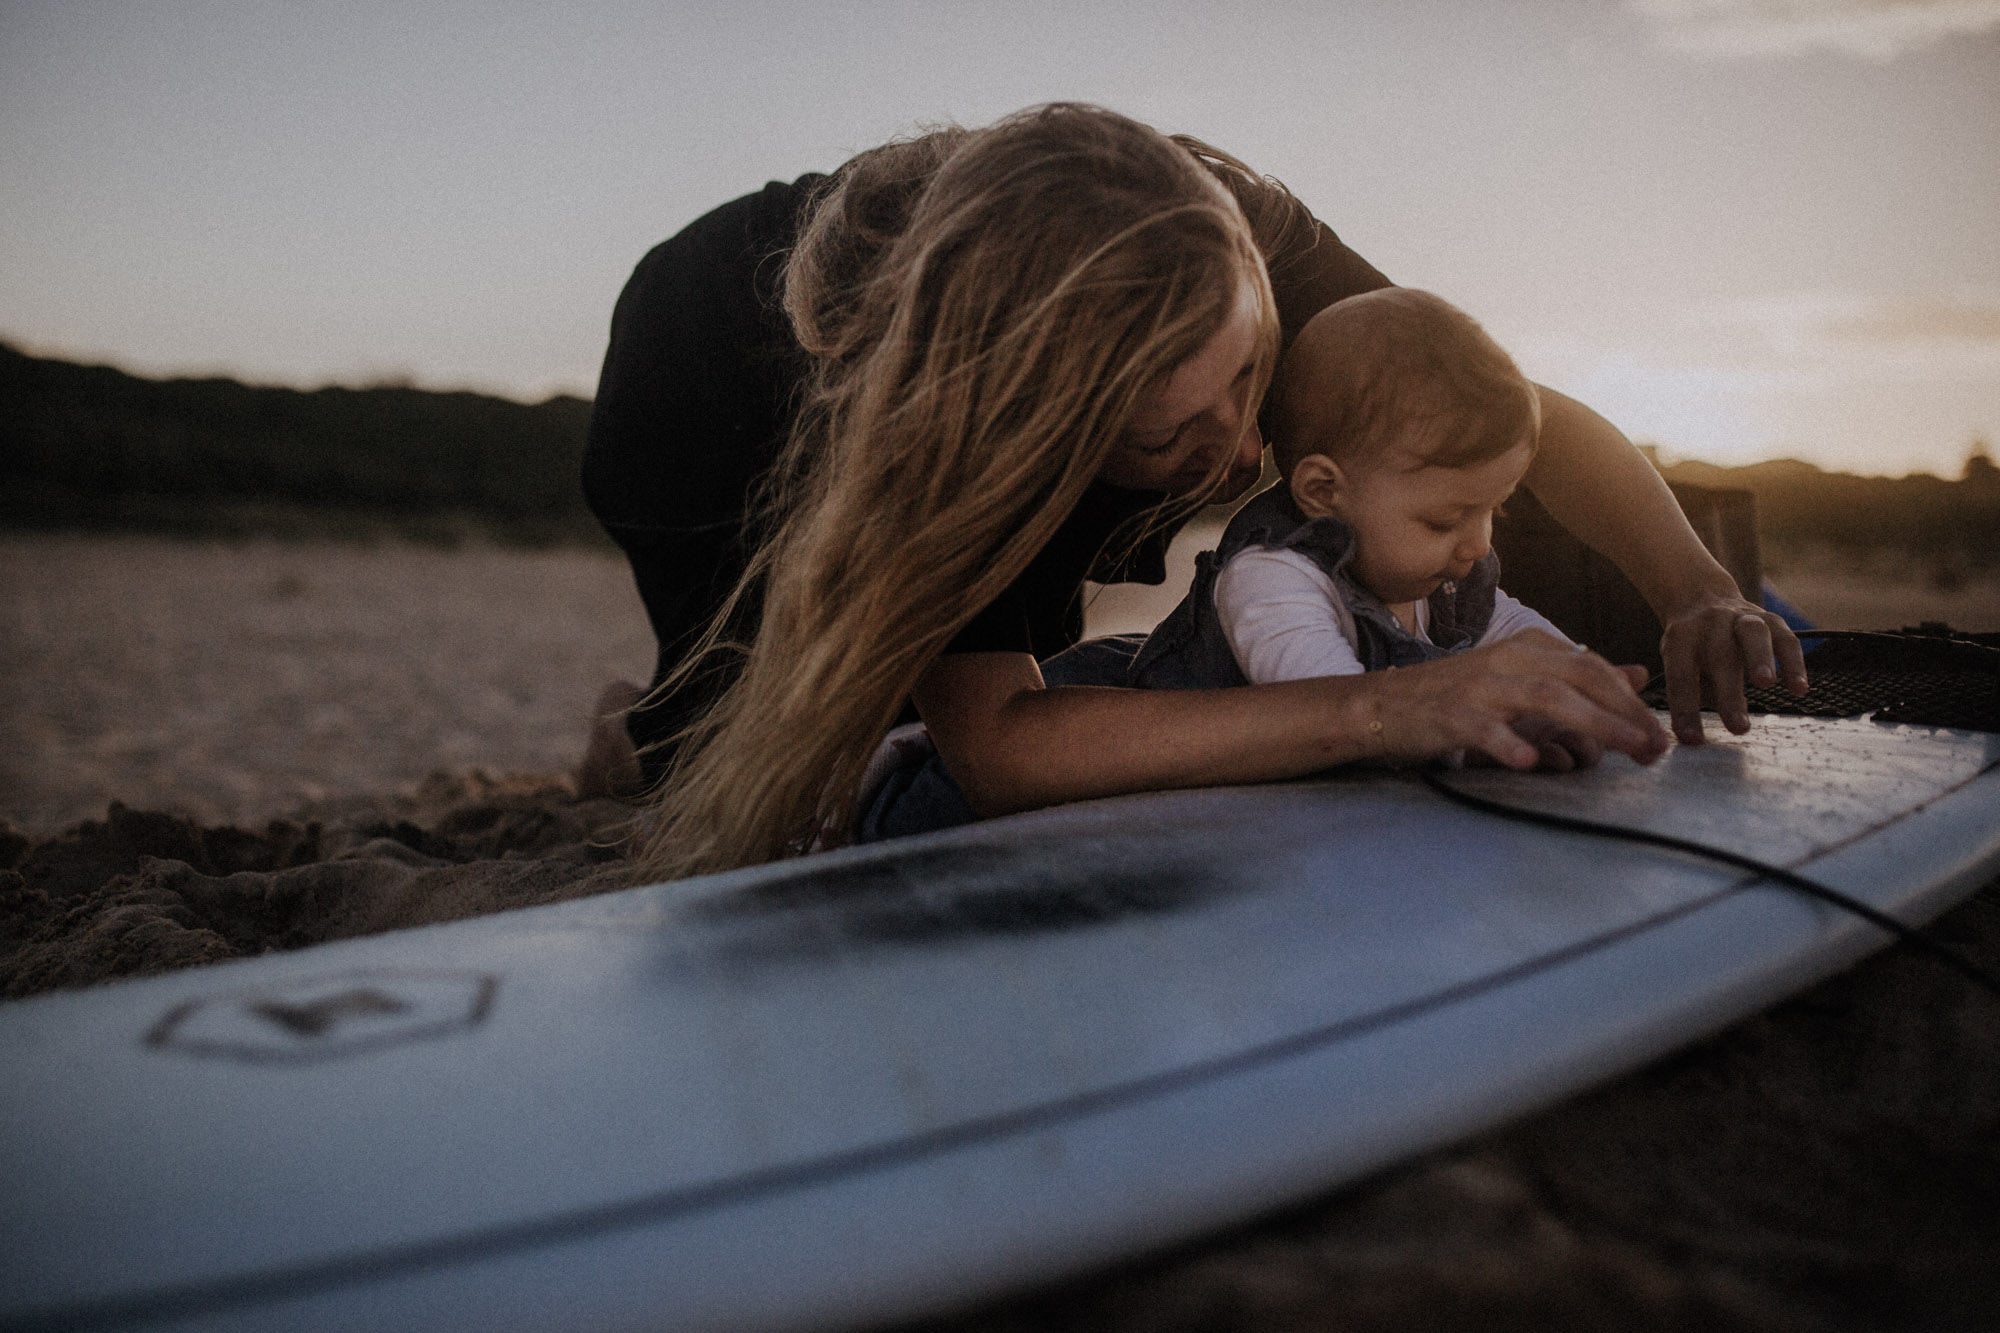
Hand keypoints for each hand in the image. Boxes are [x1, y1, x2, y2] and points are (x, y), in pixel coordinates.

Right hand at [1373, 634, 1668, 770]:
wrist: (1382, 704)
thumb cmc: (1455, 696)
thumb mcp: (1519, 677)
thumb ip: (1574, 675)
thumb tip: (1633, 674)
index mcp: (1527, 649)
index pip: (1593, 667)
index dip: (1631, 700)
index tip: (1659, 732)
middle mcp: (1508, 661)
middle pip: (1581, 678)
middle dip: (1626, 712)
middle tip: (1657, 746)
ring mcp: (1480, 688)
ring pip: (1547, 698)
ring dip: (1593, 724)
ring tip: (1626, 749)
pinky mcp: (1451, 716)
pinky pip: (1485, 730)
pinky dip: (1510, 744)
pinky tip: (1531, 762)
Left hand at [1658, 594, 1809, 743]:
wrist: (1702, 597)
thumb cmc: (1691, 646)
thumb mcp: (1679, 662)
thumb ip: (1692, 692)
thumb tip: (1705, 731)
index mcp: (1680, 638)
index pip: (1680, 675)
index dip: (1685, 708)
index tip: (1692, 739)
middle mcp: (1710, 624)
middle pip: (1719, 658)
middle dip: (1729, 694)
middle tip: (1738, 728)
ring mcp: (1741, 617)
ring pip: (1753, 634)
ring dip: (1760, 658)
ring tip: (1766, 686)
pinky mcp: (1770, 618)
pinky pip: (1786, 638)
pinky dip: (1794, 662)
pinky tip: (1799, 689)